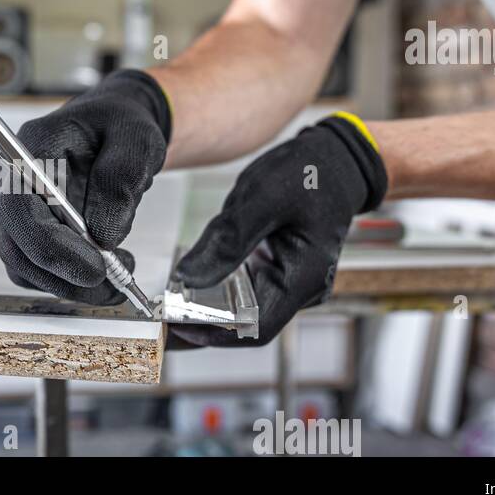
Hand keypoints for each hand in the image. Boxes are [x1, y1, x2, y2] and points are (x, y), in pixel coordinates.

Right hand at [0, 70, 170, 304]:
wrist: (113, 130)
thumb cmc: (118, 125)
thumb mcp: (135, 138)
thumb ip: (120, 180)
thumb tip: (105, 236)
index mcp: (28, 152)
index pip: (19, 209)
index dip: (51, 246)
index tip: (96, 267)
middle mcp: (11, 186)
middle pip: (17, 248)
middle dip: (66, 276)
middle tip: (116, 282)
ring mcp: (18, 214)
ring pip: (27, 269)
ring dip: (73, 284)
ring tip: (121, 272)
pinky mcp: (32, 234)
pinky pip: (41, 272)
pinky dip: (74, 282)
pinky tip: (109, 270)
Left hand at [171, 115, 386, 345]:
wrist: (334, 160)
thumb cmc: (309, 174)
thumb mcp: (262, 197)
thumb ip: (226, 240)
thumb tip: (187, 277)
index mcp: (303, 278)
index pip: (256, 327)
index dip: (213, 334)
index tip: (175, 327)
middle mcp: (300, 289)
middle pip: (245, 324)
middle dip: (202, 324)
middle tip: (160, 319)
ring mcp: (290, 282)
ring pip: (242, 309)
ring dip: (206, 310)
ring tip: (168, 306)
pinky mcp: (277, 271)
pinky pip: (244, 290)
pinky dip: (217, 291)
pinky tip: (189, 287)